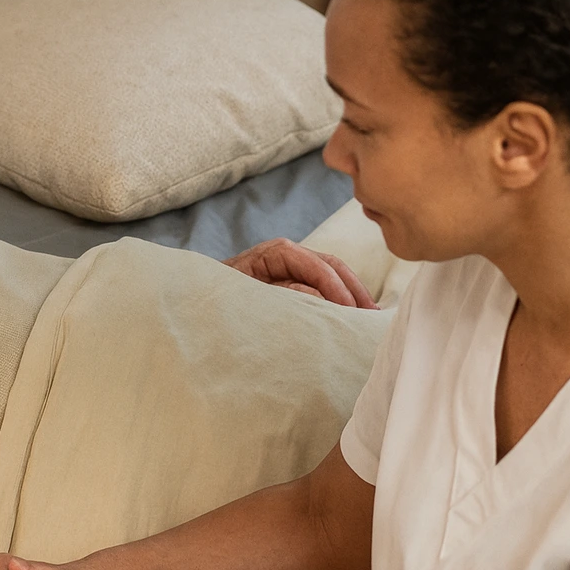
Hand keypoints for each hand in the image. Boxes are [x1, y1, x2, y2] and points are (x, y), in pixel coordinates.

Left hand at [223, 238, 377, 308]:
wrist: (199, 300)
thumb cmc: (219, 299)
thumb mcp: (249, 298)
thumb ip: (283, 295)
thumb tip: (319, 295)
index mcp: (276, 253)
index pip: (317, 266)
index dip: (337, 288)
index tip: (350, 311)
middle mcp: (287, 253)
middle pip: (332, 265)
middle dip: (353, 289)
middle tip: (370, 315)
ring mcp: (291, 264)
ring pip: (332, 273)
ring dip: (351, 293)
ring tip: (369, 316)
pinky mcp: (292, 278)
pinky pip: (323, 283)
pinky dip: (340, 296)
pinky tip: (353, 312)